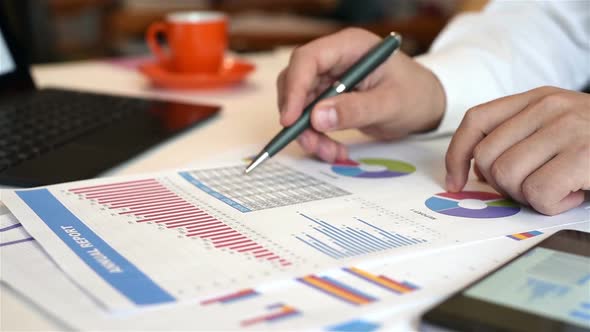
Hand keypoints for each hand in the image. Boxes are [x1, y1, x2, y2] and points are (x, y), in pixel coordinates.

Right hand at [277, 28, 445, 161]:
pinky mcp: (330, 97)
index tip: (290, 119)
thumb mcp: (389, 104)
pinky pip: (311, 118)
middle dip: (299, 118)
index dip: (294, 88)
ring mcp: (330, 78)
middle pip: (297, 83)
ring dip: (309, 133)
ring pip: (301, 105)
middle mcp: (335, 59)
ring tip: (331, 153)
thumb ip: (355, 110)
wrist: (427, 104)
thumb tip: (317, 118)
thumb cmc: (415, 95)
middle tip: (311, 144)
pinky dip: (318, 137)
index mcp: (350, 47)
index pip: (308, 60)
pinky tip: (335, 150)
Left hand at [446, 86, 589, 214]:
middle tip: (535, 188)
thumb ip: (519, 138)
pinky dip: (551, 205)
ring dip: (528, 196)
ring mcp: (567, 127)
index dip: (456, 154)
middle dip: (502, 184)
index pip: (476, 119)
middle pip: (486, 155)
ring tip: (560, 190)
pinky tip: (573, 195)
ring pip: (507, 175)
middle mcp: (549, 106)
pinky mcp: (584, 154)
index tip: (455, 181)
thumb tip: (477, 172)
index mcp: (538, 98)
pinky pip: (538, 192)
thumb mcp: (561, 128)